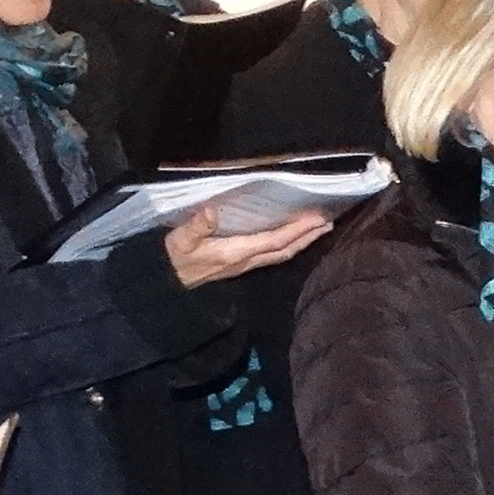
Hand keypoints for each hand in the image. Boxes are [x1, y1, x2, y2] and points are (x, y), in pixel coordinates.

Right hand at [171, 206, 331, 284]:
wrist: (165, 283)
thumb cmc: (172, 258)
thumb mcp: (179, 241)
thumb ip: (195, 227)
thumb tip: (211, 212)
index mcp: (235, 253)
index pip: (274, 241)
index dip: (297, 230)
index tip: (317, 218)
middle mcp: (245, 261)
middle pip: (285, 250)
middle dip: (307, 236)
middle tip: (328, 222)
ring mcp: (244, 265)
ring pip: (280, 254)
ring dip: (301, 242)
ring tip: (319, 229)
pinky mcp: (240, 265)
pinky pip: (271, 255)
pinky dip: (287, 245)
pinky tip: (292, 238)